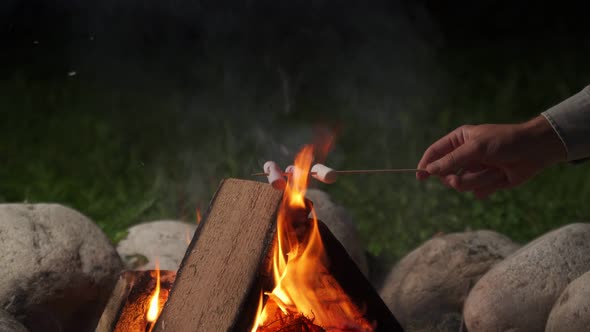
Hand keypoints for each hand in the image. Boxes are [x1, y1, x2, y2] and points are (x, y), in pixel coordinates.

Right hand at [416, 116, 566, 197]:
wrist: (534, 151)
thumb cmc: (505, 142)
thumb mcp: (476, 148)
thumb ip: (451, 160)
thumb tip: (429, 170)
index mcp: (459, 140)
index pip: (435, 152)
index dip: (426, 164)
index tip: (420, 177)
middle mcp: (464, 155)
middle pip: (446, 174)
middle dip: (457, 178)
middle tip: (461, 178)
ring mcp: (475, 170)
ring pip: (462, 186)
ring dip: (478, 180)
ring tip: (494, 171)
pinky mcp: (486, 183)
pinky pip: (477, 193)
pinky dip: (489, 187)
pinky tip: (500, 178)